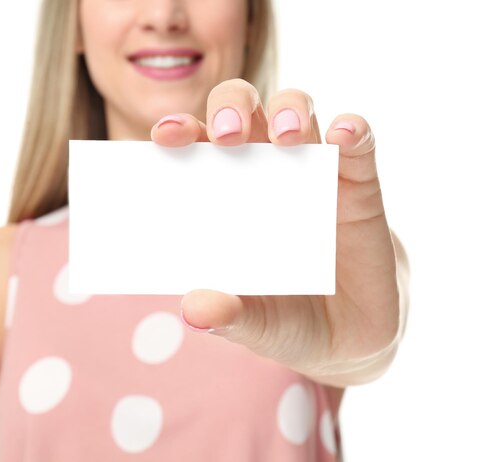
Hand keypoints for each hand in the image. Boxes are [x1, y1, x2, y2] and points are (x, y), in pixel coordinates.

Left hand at [150, 79, 408, 386]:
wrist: (346, 337)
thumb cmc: (285, 317)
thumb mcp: (255, 323)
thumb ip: (227, 314)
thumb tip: (193, 309)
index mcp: (223, 195)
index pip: (196, 147)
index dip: (180, 132)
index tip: (165, 137)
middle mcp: (263, 170)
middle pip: (244, 111)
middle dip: (232, 109)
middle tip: (227, 136)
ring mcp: (312, 171)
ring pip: (298, 111)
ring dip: (290, 110)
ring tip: (288, 136)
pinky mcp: (359, 184)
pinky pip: (358, 144)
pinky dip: (354, 132)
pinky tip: (347, 133)